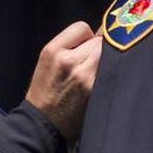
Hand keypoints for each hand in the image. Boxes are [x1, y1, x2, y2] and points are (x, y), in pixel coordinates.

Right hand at [24, 22, 101, 142]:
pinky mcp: (94, 89)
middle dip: (98, 51)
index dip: (87, 37)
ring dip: (107, 62)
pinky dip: (111, 75)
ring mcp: (83, 74)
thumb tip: (97, 38)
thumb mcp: (48, 64)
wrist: (41, 125)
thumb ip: (68, 48)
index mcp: (52, 50)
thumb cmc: (45, 95)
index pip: (81, 27)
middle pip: (98, 41)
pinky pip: (111, 71)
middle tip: (92, 65)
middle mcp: (67, 59)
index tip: (85, 49)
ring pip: (108, 55)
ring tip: (96, 75)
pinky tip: (103, 84)